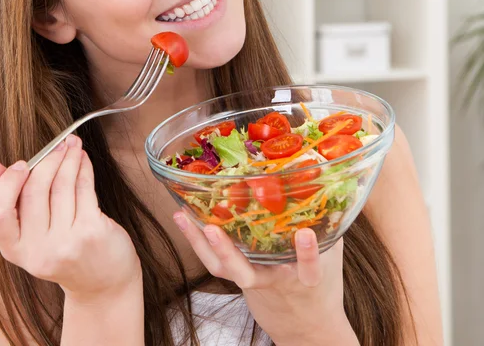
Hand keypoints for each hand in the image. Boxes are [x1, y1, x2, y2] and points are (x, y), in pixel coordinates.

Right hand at [0, 135, 140, 302]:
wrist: (101, 282)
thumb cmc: (64, 250)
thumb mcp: (30, 234)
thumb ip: (7, 199)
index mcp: (14, 250)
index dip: (7, 184)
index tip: (20, 163)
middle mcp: (39, 250)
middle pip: (35, 192)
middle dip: (48, 160)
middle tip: (58, 144)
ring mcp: (66, 242)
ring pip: (62, 186)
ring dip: (69, 159)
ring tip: (72, 146)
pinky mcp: (91, 232)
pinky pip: (84, 189)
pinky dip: (84, 169)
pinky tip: (83, 160)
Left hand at [173, 212, 357, 345]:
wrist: (306, 330)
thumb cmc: (321, 288)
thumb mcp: (333, 257)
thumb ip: (330, 226)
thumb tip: (330, 185)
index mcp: (306, 279)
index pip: (310, 269)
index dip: (308, 255)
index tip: (306, 235)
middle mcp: (275, 282)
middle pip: (248, 273)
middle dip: (227, 252)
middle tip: (212, 229)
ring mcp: (254, 282)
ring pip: (223, 269)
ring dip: (199, 243)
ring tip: (182, 216)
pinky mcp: (239, 280)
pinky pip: (216, 264)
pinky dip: (198, 241)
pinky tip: (185, 219)